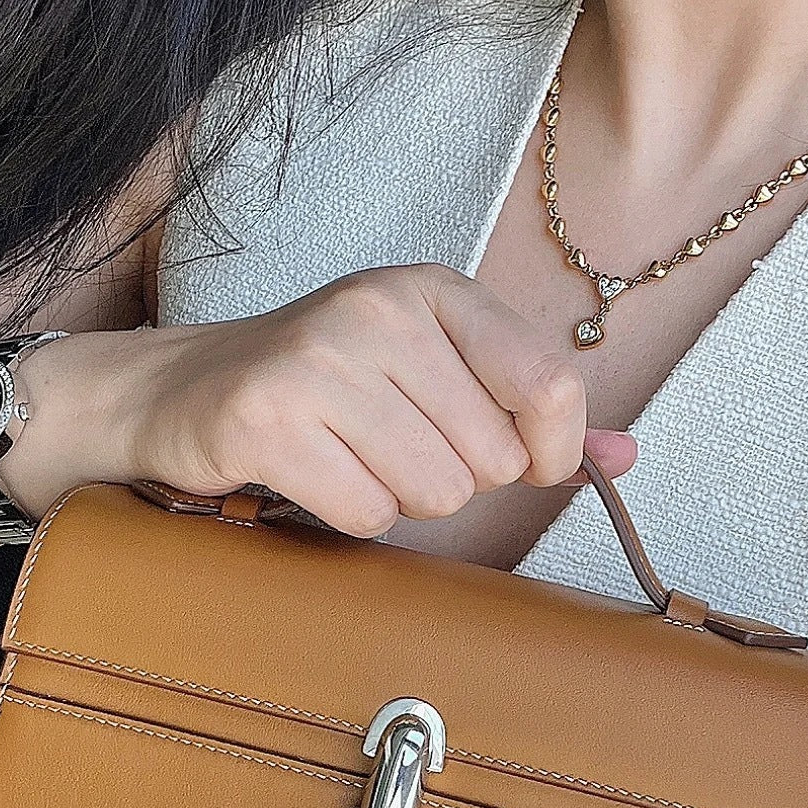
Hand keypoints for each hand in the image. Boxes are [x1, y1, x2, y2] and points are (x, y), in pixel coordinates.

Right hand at [2, 264, 636, 535]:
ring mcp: (318, 362)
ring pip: (432, 495)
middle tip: (387, 447)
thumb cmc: (325, 389)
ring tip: (347, 458)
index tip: (517, 463)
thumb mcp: (431, 373)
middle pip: (490, 460)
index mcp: (433, 291)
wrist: (180, 391)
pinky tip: (312, 477)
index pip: (550, 388)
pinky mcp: (267, 420)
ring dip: (397, 500)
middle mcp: (379, 311)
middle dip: (450, 479)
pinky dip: (346, 515)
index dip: (548, 452)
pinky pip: (366, 514)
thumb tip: (626, 457)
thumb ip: (530, 410)